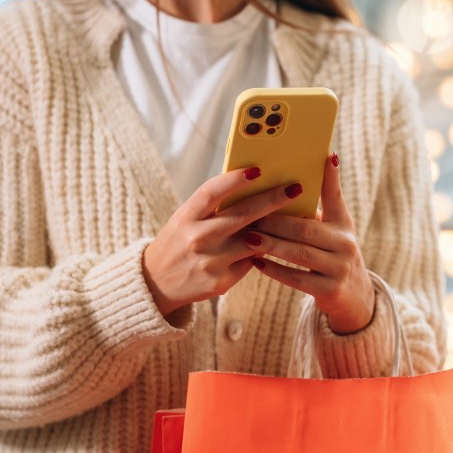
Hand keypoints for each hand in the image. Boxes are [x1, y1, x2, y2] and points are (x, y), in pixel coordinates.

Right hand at [144, 167, 305, 316]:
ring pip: (253, 241)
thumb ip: (212, 206)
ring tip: (296, 216)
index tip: (258, 169)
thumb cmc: (179, 242)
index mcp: (186, 216)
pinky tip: (275, 243)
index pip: (212, 192)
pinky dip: (262, 252)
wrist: (157, 283)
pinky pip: (250, 263)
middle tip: (295, 189)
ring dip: (275, 228)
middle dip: (272, 200)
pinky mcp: (220, 282)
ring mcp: (209, 261)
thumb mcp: (185, 219)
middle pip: (241, 215)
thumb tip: (252, 184)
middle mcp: (197, 238)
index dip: (235, 179)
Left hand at [245, 153, 375, 333]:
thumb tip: (304, 172)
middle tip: (250, 213)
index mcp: (343, 225)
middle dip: (276, 221)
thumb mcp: (334, 229)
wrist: (353, 298)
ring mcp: (340, 269)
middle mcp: (345, 244)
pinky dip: (276, 271)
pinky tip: (257, 263)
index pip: (335, 196)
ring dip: (272, 245)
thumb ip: (319, 206)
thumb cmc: (333, 255)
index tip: (325, 155)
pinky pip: (298, 279)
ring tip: (248, 237)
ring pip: (300, 254)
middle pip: (306, 229)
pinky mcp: (330, 291)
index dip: (330, 177)